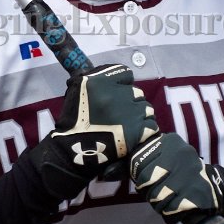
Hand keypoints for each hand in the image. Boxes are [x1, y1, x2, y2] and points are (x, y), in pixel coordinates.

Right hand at [28, 63, 158, 201]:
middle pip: (137, 92)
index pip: (125, 74)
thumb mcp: (77, 89)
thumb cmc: (73, 120)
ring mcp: (128, 113)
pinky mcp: (136, 131)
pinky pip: (151, 124)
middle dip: (130, 101)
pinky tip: (135, 133)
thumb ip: (93, 77)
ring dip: (139, 115)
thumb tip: (110, 75)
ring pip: (146, 108)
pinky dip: (145, 129)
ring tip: (128, 124)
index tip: (117, 93)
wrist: (72, 150)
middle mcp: (117, 95)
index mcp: (101, 82)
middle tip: (121, 112)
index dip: (122, 84)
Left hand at [130, 132, 223, 223]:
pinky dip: (172, 212)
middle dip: (150, 192)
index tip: (151, 179)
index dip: (141, 178)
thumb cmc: (177, 175)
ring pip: (157, 196)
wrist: (213, 187)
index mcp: (168, 142)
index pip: (137, 164)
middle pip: (146, 181)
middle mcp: (181, 153)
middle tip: (161, 191)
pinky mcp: (198, 191)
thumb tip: (105, 173)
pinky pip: (171, 208)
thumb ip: (132, 164)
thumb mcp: (158, 161)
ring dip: (160, 203)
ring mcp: (190, 172)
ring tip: (170, 198)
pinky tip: (179, 206)